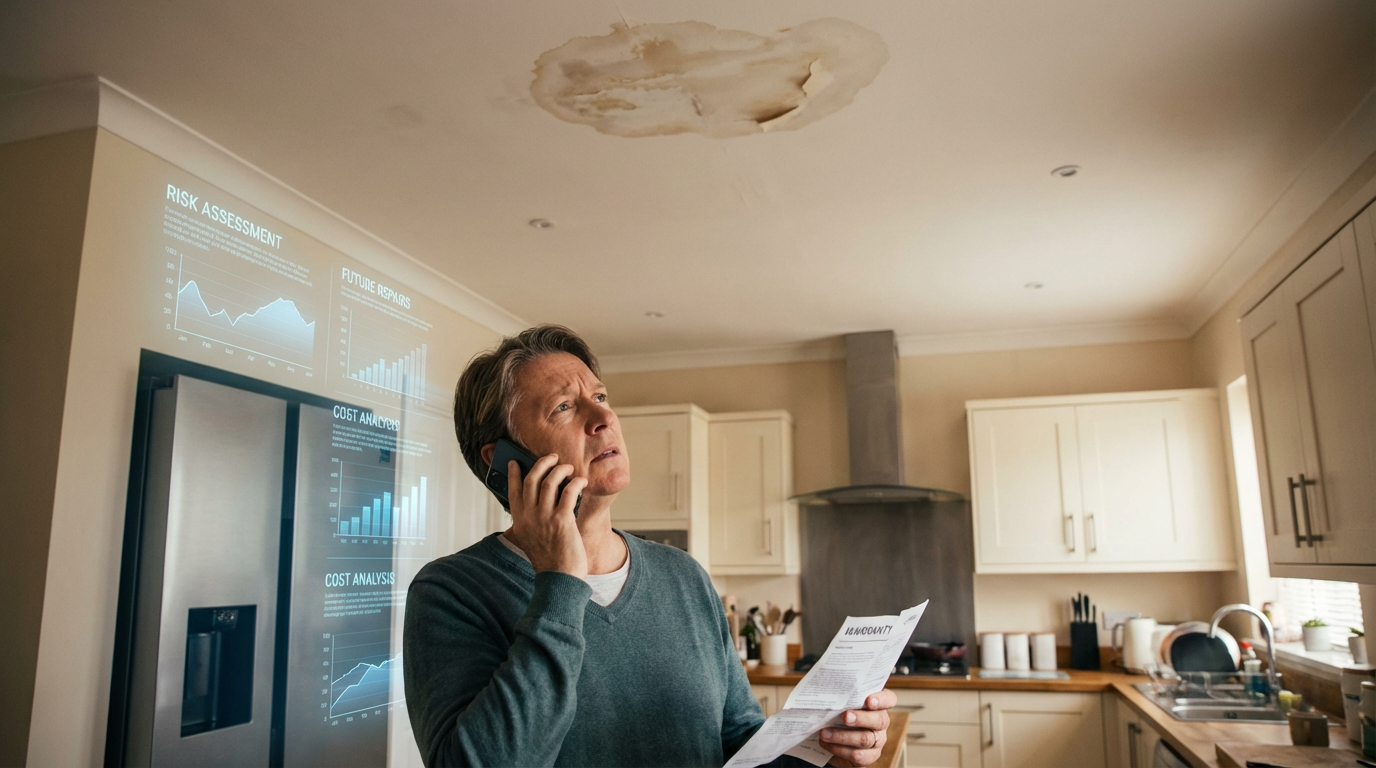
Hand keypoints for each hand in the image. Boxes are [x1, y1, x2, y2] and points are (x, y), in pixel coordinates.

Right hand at [505, 454, 587, 579]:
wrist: (559, 578)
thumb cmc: (549, 560)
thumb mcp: (530, 539)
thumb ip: (531, 522)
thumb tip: (538, 501)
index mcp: (519, 521)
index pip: (512, 491)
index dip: (513, 474)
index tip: (515, 462)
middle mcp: (529, 517)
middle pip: (532, 479)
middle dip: (542, 463)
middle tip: (552, 458)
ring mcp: (544, 518)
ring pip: (549, 482)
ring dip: (560, 470)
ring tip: (568, 468)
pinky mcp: (562, 520)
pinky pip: (568, 492)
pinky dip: (576, 482)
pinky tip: (581, 481)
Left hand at [820, 689, 894, 766]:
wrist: (836, 737)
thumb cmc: (840, 712)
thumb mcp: (843, 702)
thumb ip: (841, 696)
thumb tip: (828, 690)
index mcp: (878, 704)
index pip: (888, 699)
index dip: (881, 700)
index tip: (869, 700)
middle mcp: (881, 722)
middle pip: (879, 720)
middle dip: (860, 718)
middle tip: (845, 717)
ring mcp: (877, 741)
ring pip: (865, 739)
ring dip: (842, 736)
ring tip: (824, 733)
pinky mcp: (869, 756)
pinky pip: (858, 755)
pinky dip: (839, 750)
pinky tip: (826, 744)